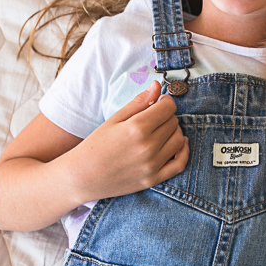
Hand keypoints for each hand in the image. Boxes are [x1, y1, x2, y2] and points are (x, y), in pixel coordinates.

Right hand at [69, 81, 188, 202]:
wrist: (82, 176)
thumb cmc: (96, 145)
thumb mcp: (114, 119)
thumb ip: (138, 102)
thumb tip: (157, 86)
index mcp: (137, 127)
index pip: (168, 107)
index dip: (165, 102)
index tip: (159, 103)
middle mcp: (147, 146)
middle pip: (174, 122)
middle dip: (167, 116)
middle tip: (155, 117)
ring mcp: (152, 164)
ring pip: (179, 140)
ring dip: (174, 132)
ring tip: (161, 131)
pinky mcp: (153, 179)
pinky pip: (180, 164)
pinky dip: (184, 152)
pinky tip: (179, 144)